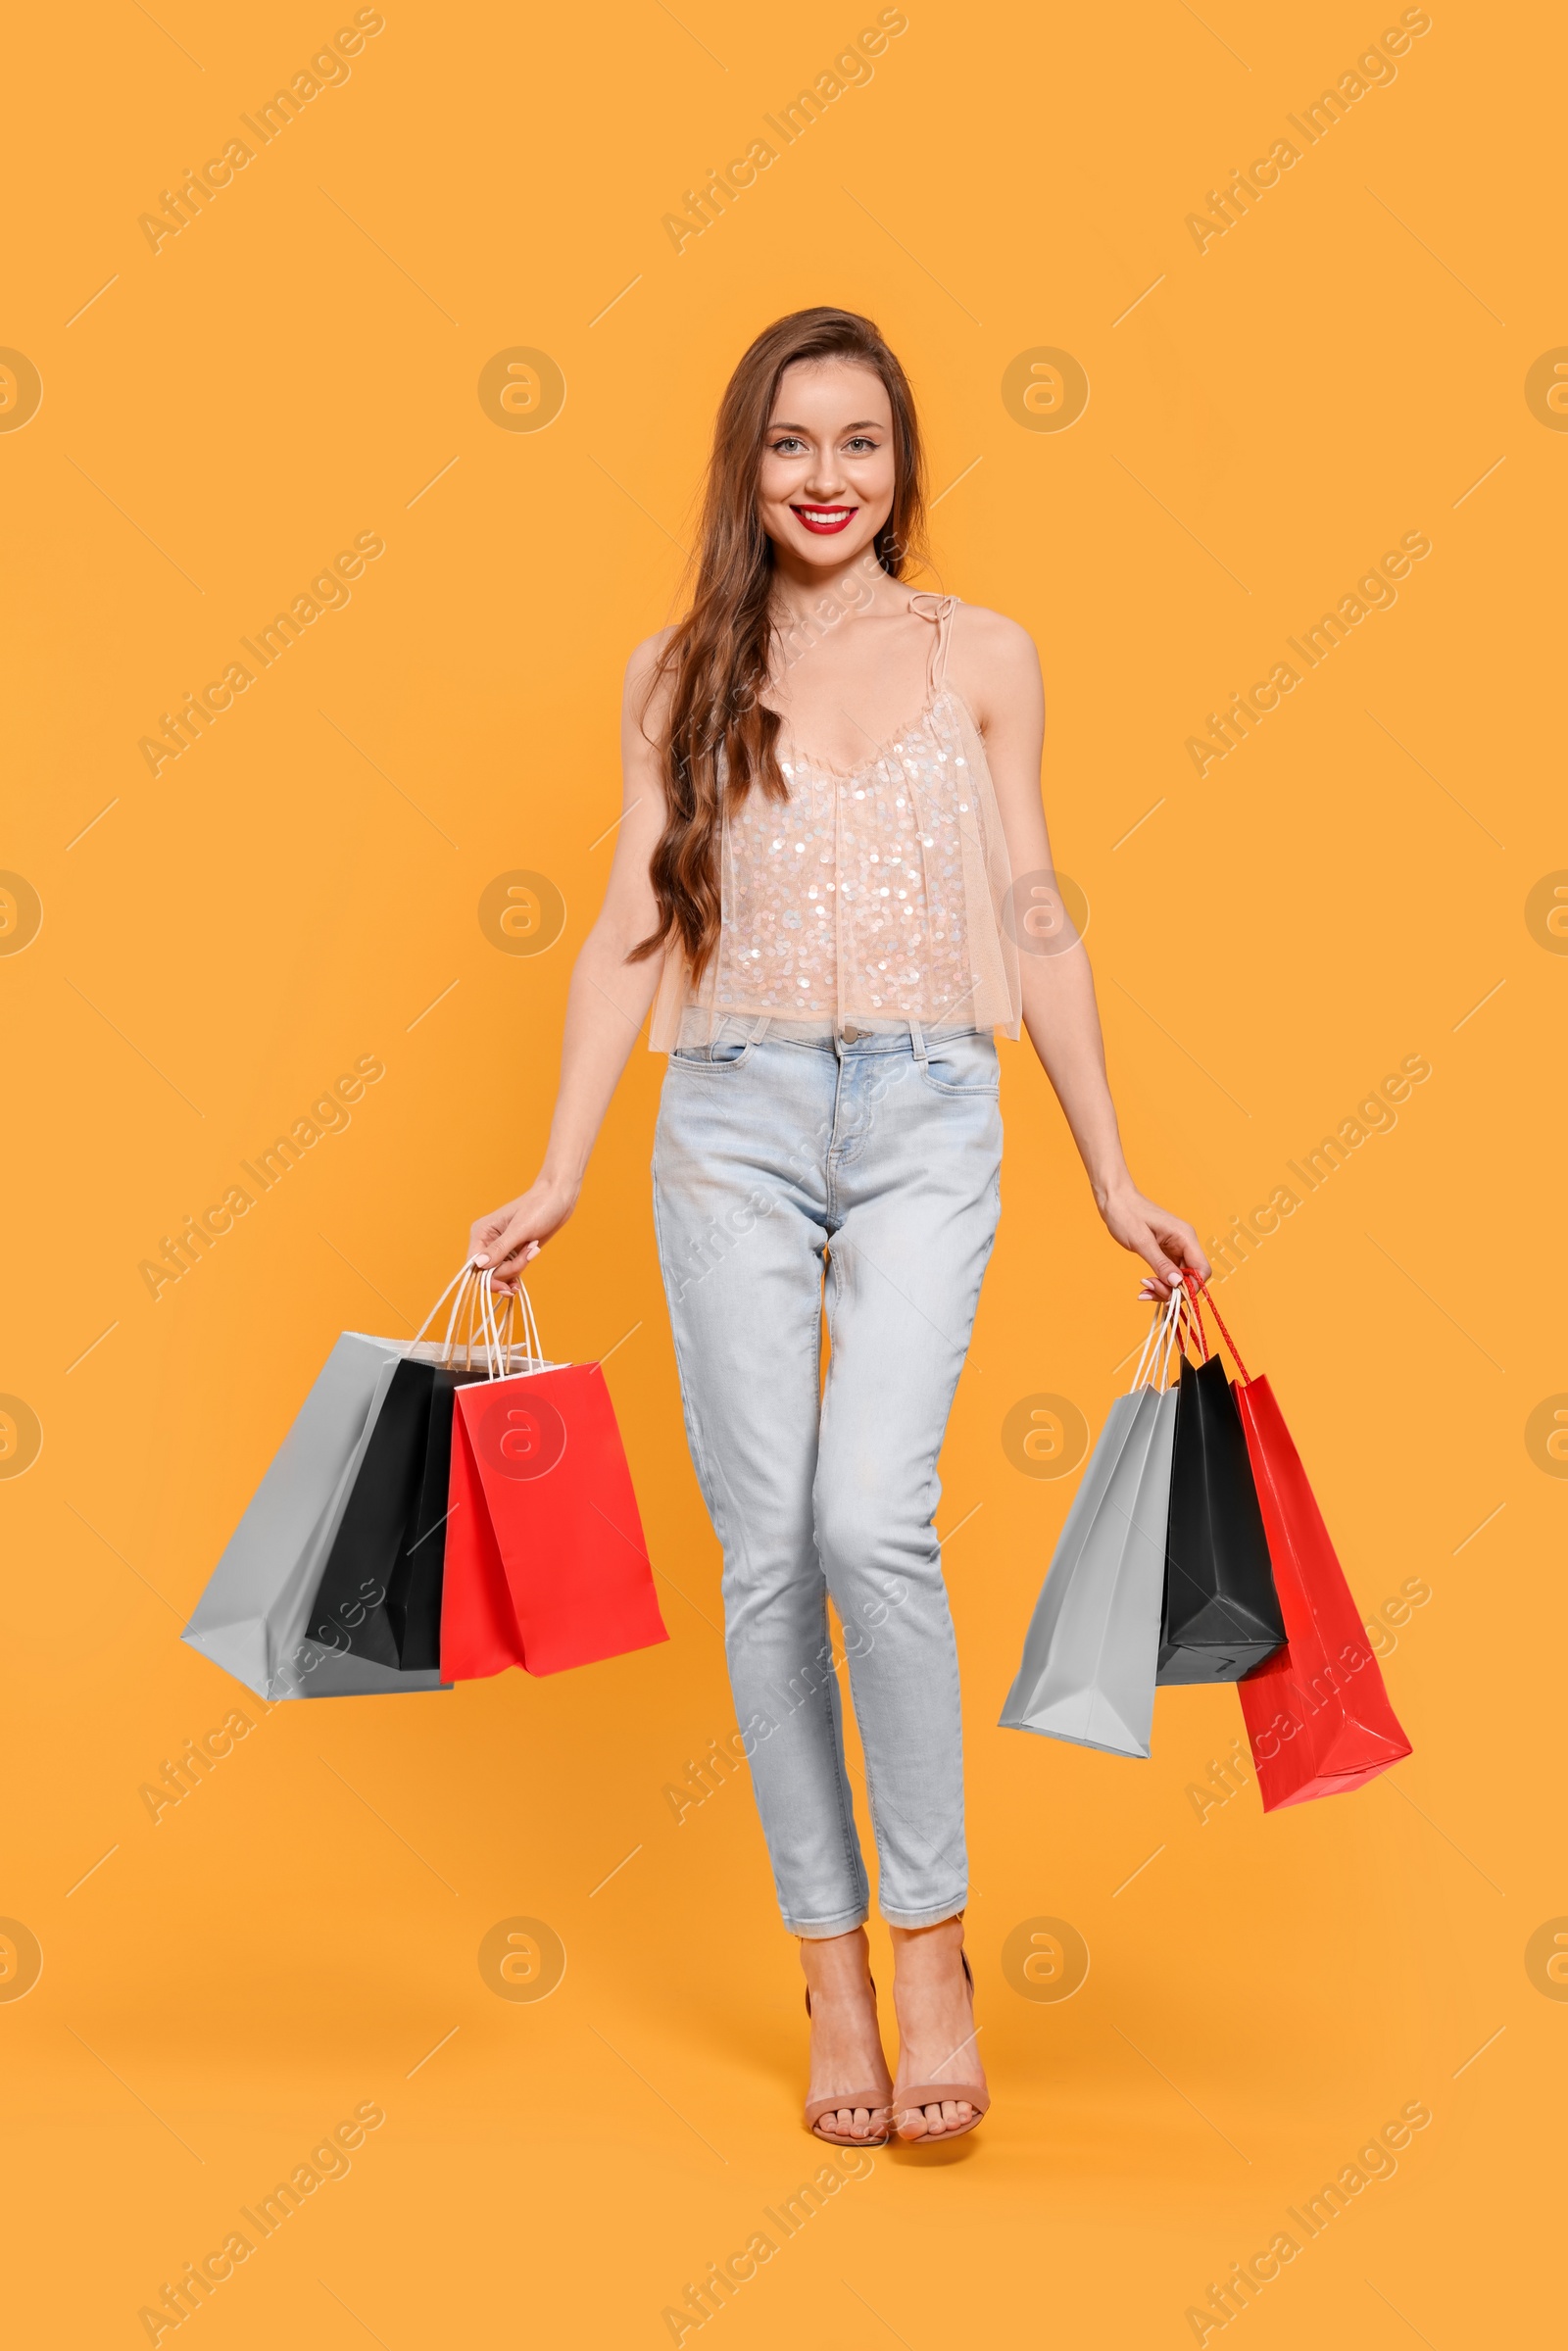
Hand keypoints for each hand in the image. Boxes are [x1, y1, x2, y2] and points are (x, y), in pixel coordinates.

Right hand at [469, 1175, 579, 1294]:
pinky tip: (531, 1257)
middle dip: (509, 1270)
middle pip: (488, 1273)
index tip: (505, 1287)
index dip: (487, 1279)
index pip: (473, 1266)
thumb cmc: (539, 1207)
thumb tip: (478, 1265)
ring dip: (519, 1267)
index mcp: (481, 1232)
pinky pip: (511, 1271)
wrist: (558, 1198)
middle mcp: (487, 1241)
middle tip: (528, 1255)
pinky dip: (521, 1268)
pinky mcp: (513, 1252)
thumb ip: (499, 1248)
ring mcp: (500, 1248)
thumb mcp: (520, 1229)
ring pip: (502, 1274)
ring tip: (534, 1249)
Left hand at [1098, 1183, 1208, 1300]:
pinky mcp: (1166, 1251)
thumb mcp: (1141, 1242)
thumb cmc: (1126, 1214)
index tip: (1170, 1294)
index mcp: (1185, 1237)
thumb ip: (1160, 1263)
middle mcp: (1185, 1243)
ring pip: (1180, 1278)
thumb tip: (1177, 1284)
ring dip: (1164, 1289)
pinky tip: (1145, 1286)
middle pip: (1192, 1278)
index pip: (1202, 1270)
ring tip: (1144, 1291)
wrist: (1114, 1199)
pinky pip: (1169, 1273)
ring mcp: (1176, 1247)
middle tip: (1150, 1292)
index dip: (1191, 1287)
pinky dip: (1159, 1282)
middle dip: (1173, 1290)